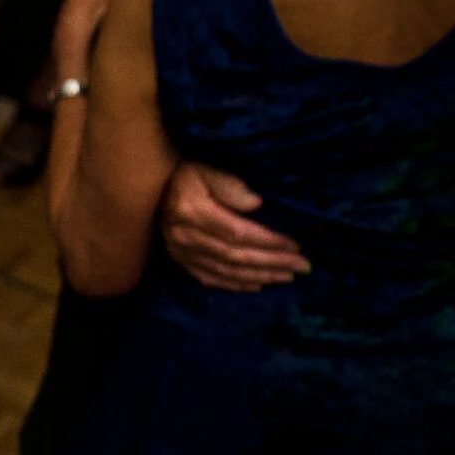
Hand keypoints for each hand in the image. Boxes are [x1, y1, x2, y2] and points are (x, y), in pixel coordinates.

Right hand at [158, 161, 308, 290]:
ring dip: (260, 276)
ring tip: (287, 276)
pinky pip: (210, 278)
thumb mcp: (206, 169)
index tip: (295, 245)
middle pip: (235, 256)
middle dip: (272, 262)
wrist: (152, 187)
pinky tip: (257, 285)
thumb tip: (256, 203)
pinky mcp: (180, 260)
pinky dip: (235, 284)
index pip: (237, 233)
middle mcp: (185, 236)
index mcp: (192, 212)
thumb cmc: (185, 173)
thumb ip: (229, 184)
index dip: (268, 242)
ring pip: (226, 271)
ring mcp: (181, 252)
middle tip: (302, 266)